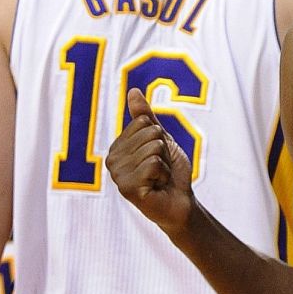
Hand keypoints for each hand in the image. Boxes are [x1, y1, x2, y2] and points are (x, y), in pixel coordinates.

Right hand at [105, 89, 194, 235]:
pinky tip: (158, 187)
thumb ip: (145, 117)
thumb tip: (133, 91)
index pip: (143, 122)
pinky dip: (164, 175)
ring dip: (165, 165)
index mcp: (117, 147)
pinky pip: (154, 164)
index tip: (158, 156)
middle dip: (164, 151)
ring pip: (154, 148)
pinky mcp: (128, 189)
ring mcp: (118, 176)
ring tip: (159, 179)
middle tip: (160, 170)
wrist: (180, 202)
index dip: (159, 138)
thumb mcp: (160, 139)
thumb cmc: (170, 172)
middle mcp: (112, 161)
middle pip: (150, 133)